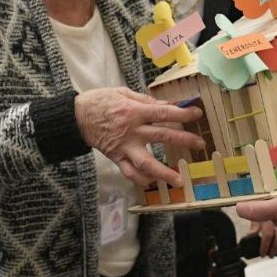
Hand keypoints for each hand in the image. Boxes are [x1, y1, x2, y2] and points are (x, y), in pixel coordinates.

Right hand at [75, 88, 202, 187]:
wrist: (76, 117)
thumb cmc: (100, 101)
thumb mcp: (123, 93)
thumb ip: (145, 101)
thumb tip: (166, 106)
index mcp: (135, 112)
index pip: (164, 113)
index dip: (183, 113)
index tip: (197, 114)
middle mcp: (132, 131)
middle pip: (163, 136)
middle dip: (184, 140)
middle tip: (200, 144)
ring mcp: (125, 147)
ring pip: (147, 162)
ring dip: (164, 172)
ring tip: (179, 179)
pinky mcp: (116, 157)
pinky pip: (129, 172)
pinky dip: (141, 180)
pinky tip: (153, 183)